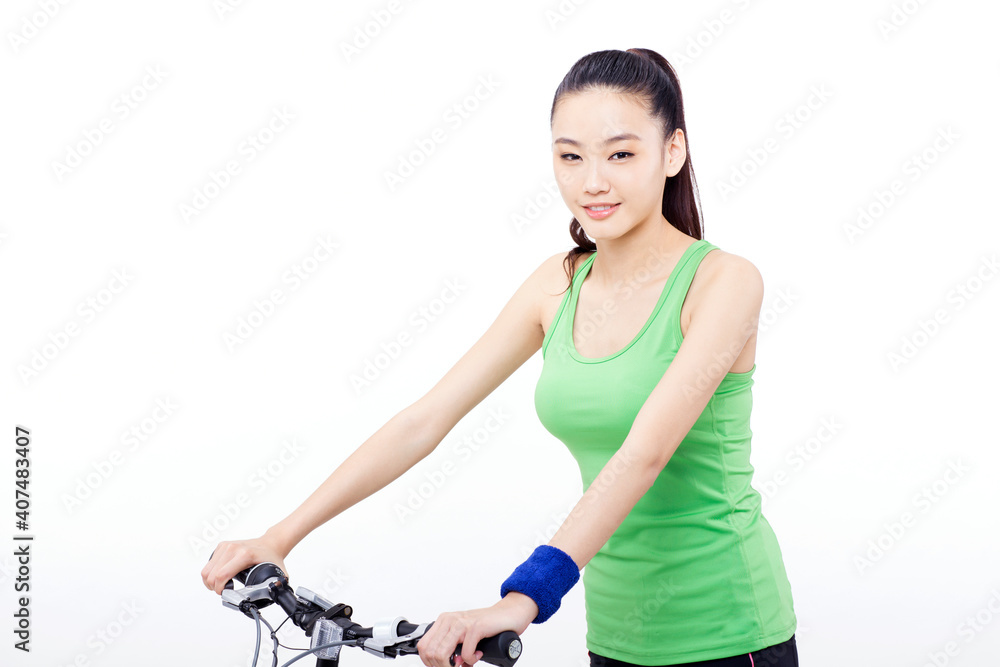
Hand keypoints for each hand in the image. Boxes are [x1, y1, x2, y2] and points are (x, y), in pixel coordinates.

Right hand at [201, 531, 289, 594]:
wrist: (270, 543)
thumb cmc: (271, 556)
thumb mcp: (276, 572)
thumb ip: (276, 585)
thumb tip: (274, 594)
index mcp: (244, 554)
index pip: (222, 575)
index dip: (220, 589)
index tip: (225, 593)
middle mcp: (233, 548)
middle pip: (211, 574)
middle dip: (215, 587)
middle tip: (223, 591)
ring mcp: (226, 546)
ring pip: (206, 570)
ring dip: (210, 582)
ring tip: (221, 585)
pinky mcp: (222, 546)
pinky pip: (208, 564)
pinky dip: (211, 574)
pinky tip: (220, 577)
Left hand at [416, 592, 537, 666]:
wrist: (510, 613)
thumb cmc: (488, 625)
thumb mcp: (463, 635)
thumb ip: (451, 646)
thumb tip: (444, 664)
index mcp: (444, 621)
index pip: (423, 647)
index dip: (430, 663)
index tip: (444, 666)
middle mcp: (450, 620)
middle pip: (431, 653)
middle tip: (458, 666)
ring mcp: (462, 622)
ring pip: (442, 654)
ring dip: (454, 666)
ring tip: (467, 663)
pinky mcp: (475, 627)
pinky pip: (465, 654)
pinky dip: (471, 660)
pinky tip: (478, 654)